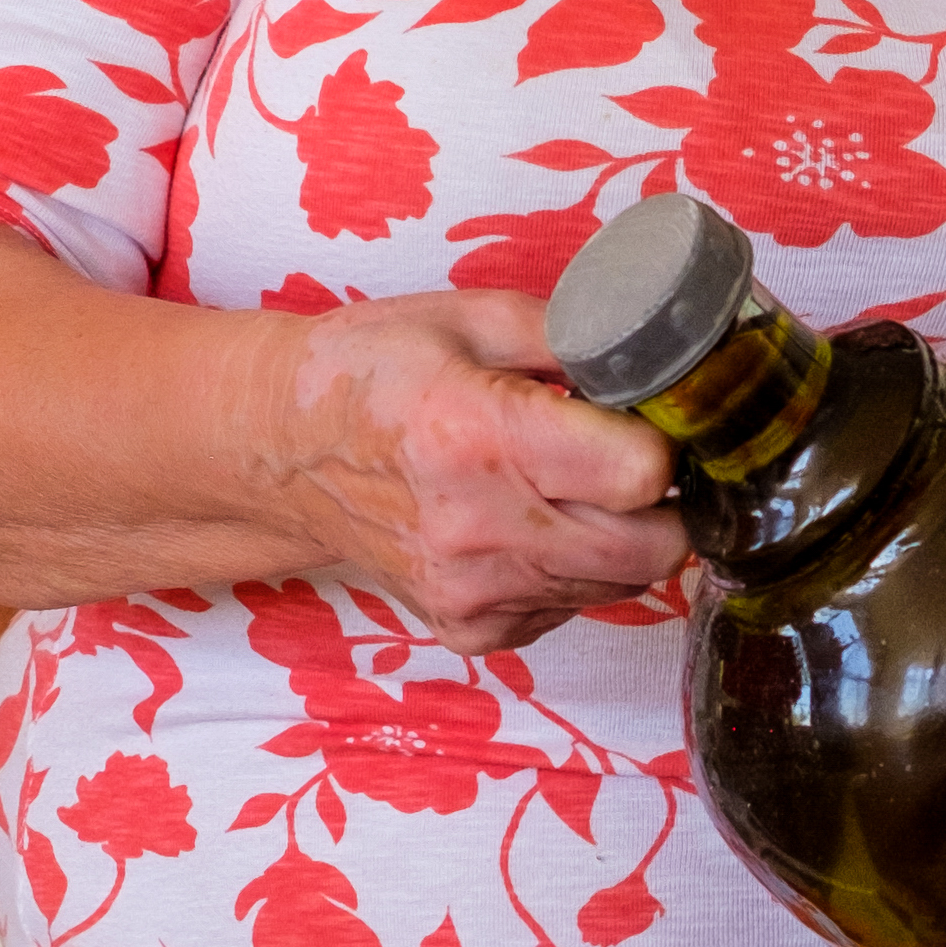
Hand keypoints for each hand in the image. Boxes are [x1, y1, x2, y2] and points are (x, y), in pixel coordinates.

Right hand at [265, 288, 687, 651]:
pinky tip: (536, 526)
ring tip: (575, 488)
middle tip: (634, 461)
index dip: (666, 443)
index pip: (641, 474)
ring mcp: (470, 590)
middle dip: (668, 504)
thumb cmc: (373, 373)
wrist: (278, 449)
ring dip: (624, 539)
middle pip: (651, 548)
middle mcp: (478, 529)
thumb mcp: (474, 317)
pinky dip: (576, 572)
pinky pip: (570, 609)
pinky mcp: (466, 629)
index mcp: (484, 438)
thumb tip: (661, 360)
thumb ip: (577, 336)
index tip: (650, 422)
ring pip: (620, 584)